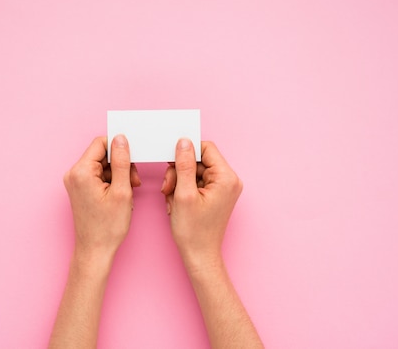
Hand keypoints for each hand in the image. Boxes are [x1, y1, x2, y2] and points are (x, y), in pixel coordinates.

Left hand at [63, 135, 140, 260]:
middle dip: (121, 164)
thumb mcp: (122, 191)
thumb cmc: (107, 226)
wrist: (95, 250)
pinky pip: (98, 176)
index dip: (119, 148)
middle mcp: (74, 174)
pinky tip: (121, 194)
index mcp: (81, 172)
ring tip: (129, 190)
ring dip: (119, 174)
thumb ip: (122, 162)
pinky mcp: (80, 189)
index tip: (132, 159)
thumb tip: (121, 139)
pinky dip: (112, 181)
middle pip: (102, 155)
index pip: (101, 143)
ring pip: (102, 166)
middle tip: (134, 180)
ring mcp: (75, 182)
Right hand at [161, 139, 242, 271]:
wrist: (199, 256)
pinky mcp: (216, 195)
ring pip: (195, 171)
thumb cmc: (193, 231)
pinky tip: (177, 203)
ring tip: (172, 199)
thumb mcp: (183, 194)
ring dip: (179, 182)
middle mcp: (229, 181)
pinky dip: (184, 190)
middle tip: (168, 187)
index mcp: (226, 178)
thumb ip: (183, 165)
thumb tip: (184, 142)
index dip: (186, 152)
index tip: (172, 161)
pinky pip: (197, 182)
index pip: (206, 149)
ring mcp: (223, 189)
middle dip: (180, 172)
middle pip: (199, 161)